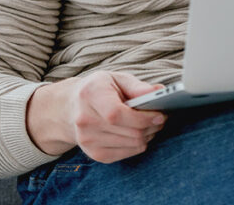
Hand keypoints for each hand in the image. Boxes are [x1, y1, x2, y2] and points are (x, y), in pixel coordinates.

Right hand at [27, 71, 166, 163]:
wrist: (72, 107)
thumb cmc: (99, 89)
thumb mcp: (117, 79)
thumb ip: (137, 86)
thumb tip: (159, 91)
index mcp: (90, 96)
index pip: (116, 114)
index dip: (141, 118)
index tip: (160, 115)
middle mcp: (85, 120)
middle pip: (128, 132)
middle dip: (151, 127)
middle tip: (161, 119)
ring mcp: (87, 140)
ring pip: (131, 144)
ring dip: (148, 136)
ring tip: (152, 125)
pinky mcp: (94, 154)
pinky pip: (126, 153)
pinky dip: (138, 145)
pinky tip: (140, 133)